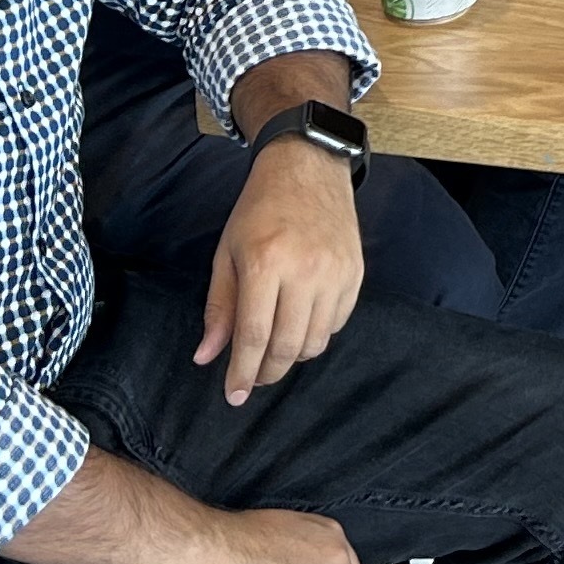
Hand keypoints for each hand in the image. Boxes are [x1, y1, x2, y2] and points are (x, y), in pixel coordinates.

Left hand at [198, 137, 364, 405]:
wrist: (308, 168)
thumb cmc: (258, 210)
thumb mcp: (227, 253)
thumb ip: (219, 307)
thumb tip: (206, 357)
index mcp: (265, 263)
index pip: (254, 336)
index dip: (242, 372)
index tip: (233, 395)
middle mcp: (305, 271)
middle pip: (287, 346)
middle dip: (266, 372)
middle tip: (252, 379)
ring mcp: (336, 273)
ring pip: (315, 342)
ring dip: (292, 356)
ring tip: (274, 349)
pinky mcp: (356, 273)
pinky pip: (336, 324)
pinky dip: (316, 334)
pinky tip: (299, 323)